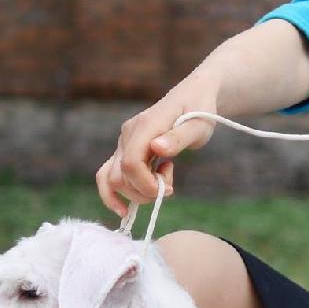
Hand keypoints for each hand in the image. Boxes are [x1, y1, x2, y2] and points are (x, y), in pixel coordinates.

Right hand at [95, 77, 219, 217]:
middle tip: (170, 186)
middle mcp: (128, 134)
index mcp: (145, 126)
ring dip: (136, 193)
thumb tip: (157, 148)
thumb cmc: (200, 110)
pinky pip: (109, 176)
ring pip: (113, 180)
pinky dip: (113, 195)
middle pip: (120, 177)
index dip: (146, 184)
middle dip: (144, 192)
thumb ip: (179, 138)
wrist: (193, 97)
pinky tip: (124, 210)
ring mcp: (123, 143)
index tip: (169, 189)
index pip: (131, 163)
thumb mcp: (199, 125)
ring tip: (162, 184)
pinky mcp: (125, 151)